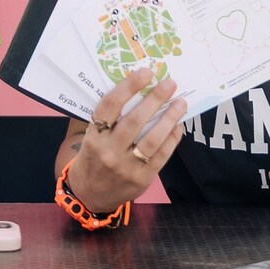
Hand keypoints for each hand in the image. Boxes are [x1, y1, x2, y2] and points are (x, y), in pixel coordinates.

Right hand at [68, 70, 187, 213]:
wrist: (89, 195)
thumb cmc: (92, 158)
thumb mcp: (90, 138)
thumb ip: (108, 120)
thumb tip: (136, 91)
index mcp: (93, 137)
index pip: (110, 107)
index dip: (128, 87)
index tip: (145, 73)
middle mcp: (108, 151)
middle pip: (134, 121)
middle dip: (154, 100)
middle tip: (169, 84)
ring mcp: (126, 167)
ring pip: (151, 139)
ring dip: (168, 118)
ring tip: (180, 103)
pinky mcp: (141, 179)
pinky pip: (161, 156)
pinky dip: (171, 139)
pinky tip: (178, 126)